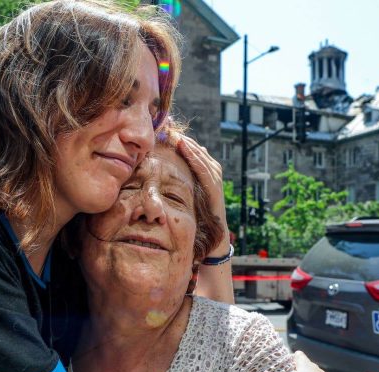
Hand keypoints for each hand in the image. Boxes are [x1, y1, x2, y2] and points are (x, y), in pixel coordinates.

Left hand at [176, 136, 228, 255]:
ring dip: (188, 144)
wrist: (214, 236)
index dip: (180, 141)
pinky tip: (186, 148)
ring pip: (201, 157)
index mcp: (206, 172)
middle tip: (169, 127)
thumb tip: (163, 172)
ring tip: (175, 133)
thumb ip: (181, 182)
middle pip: (197, 150)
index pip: (193, 151)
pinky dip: (195, 158)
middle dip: (183, 139)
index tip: (166, 130)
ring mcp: (215, 180)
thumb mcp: (188, 194)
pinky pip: (204, 169)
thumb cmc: (198, 216)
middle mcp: (213, 173)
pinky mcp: (215, 188)